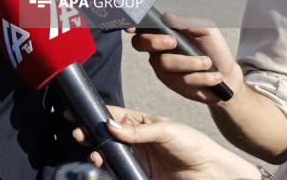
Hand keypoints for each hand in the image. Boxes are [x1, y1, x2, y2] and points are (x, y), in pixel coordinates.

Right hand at [73, 107, 258, 179]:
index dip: (94, 114)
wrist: (210, 174)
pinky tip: (103, 167)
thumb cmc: (193, 145)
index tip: (76, 113)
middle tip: (79, 135)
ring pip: (108, 154)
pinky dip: (108, 170)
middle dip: (89, 134)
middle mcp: (135, 140)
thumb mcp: (166, 131)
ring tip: (95, 156)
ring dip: (97, 154)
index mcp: (140, 123)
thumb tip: (110, 125)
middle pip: (105, 136)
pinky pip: (118, 171)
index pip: (113, 115)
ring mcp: (136, 159)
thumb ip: (137, 130)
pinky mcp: (138, 175)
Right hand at [129, 13, 239, 103]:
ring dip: (190, 63)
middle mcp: (158, 49)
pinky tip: (213, 76)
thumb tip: (167, 17)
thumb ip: (188, 22)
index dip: (132, 25)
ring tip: (208, 63)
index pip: (142, 27)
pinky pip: (180, 79)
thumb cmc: (214, 48)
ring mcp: (163, 67)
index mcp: (164, 32)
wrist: (228, 74)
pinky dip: (200, 77)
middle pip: (140, 43)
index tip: (131, 26)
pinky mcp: (172, 83)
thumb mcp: (207, 30)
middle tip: (173, 41)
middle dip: (155, 41)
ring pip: (165, 63)